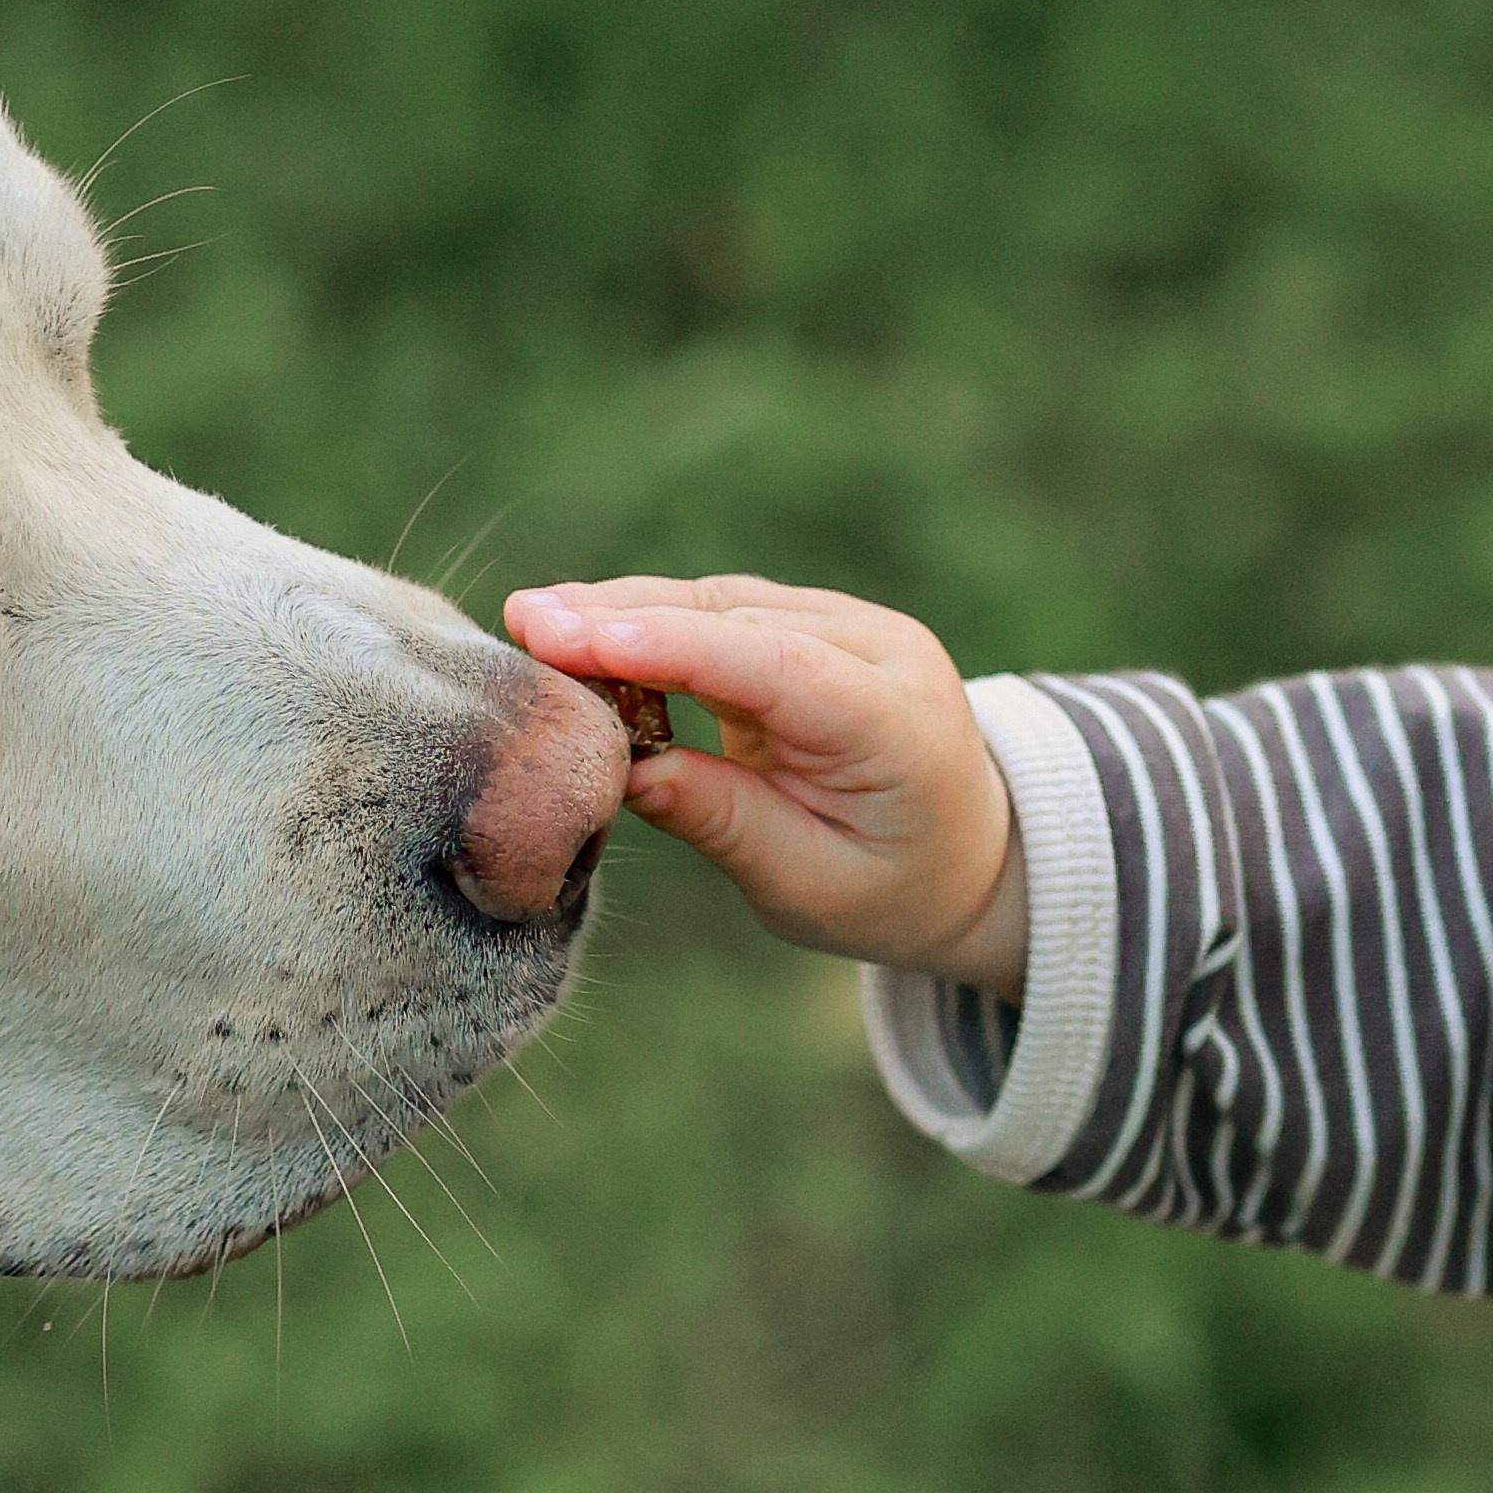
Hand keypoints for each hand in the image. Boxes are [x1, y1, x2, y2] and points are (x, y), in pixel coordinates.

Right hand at [504, 575, 1027, 998]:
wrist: (967, 856)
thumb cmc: (888, 890)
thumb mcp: (808, 885)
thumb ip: (725, 823)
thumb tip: (627, 772)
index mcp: (895, 721)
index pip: (774, 666)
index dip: (671, 647)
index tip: (577, 636)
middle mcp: (880, 651)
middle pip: (741, 617)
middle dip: (629, 616)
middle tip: (524, 620)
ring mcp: (850, 628)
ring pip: (725, 602)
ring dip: (629, 610)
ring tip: (534, 623)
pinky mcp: (812, 627)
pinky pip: (725, 614)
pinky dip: (655, 622)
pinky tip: (582, 632)